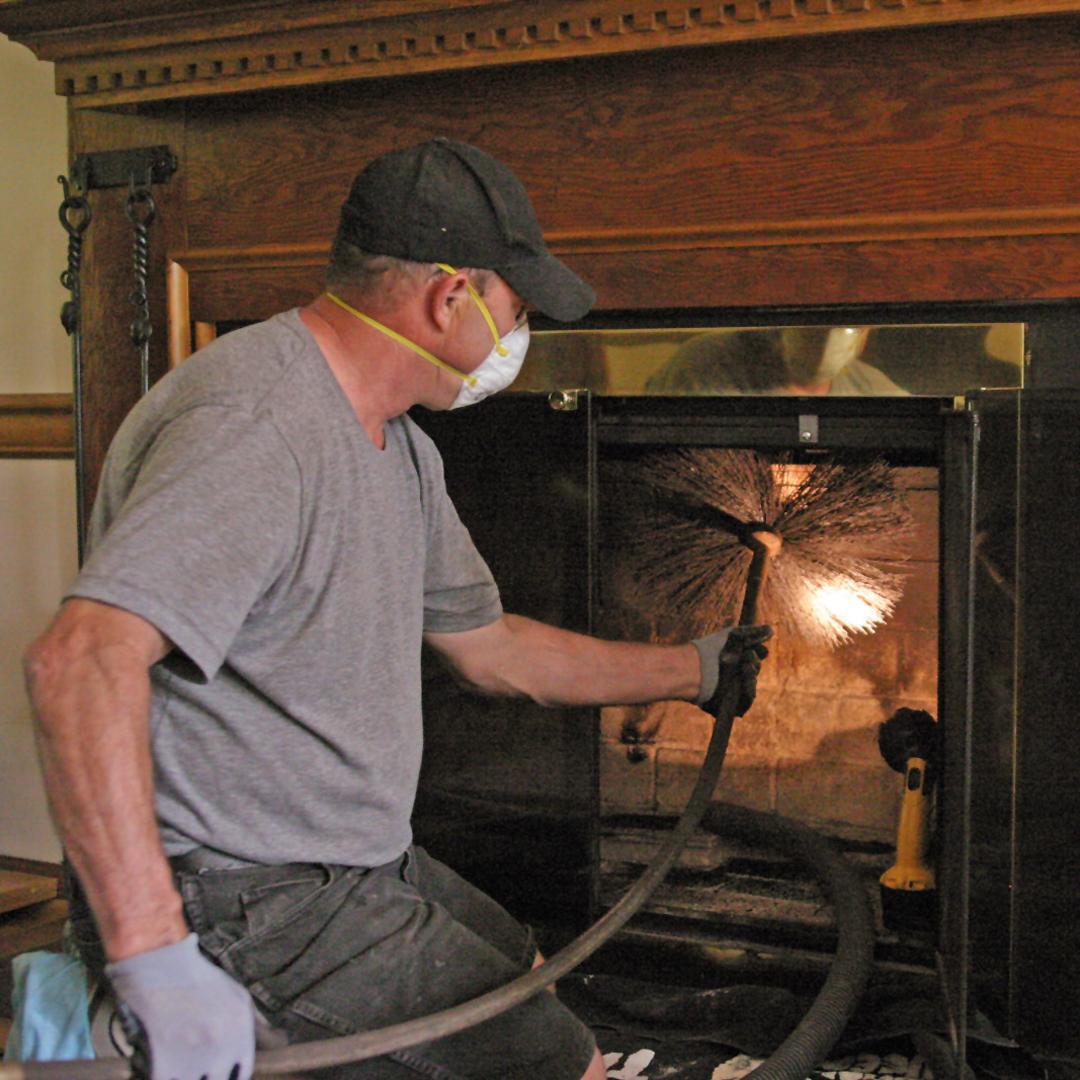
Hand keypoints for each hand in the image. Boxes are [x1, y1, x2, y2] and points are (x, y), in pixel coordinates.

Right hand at [106, 934, 255, 1079]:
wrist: (158, 964)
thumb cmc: (197, 977)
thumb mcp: (237, 994)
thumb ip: (257, 1023)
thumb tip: (277, 1043)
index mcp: (239, 1030)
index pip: (242, 1073)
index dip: (232, 1075)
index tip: (223, 1072)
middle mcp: (219, 1046)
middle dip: (210, 1078)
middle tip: (200, 1067)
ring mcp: (190, 1057)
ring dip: (188, 1077)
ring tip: (183, 1063)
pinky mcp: (161, 1065)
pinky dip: (166, 1078)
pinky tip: (164, 1066)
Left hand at [693, 625, 771, 717]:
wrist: (696, 667)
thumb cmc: (713, 649)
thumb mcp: (733, 635)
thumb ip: (753, 633)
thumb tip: (771, 629)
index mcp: (735, 657)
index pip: (755, 656)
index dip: (758, 652)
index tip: (754, 649)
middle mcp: (734, 672)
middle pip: (755, 669)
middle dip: (753, 664)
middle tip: (745, 659)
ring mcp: (732, 688)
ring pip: (751, 685)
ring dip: (750, 678)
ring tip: (744, 671)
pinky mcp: (730, 703)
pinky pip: (746, 701)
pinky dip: (748, 694)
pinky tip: (746, 686)